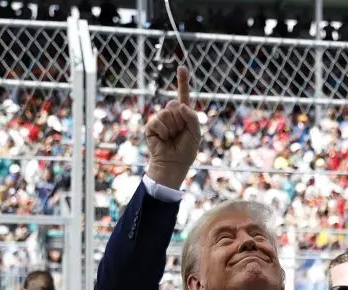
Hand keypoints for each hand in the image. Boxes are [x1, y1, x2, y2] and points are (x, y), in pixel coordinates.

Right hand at [144, 65, 200, 188]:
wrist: (174, 164)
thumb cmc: (186, 150)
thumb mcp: (196, 133)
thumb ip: (192, 117)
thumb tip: (178, 104)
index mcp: (183, 115)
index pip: (183, 95)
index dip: (183, 82)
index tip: (182, 67)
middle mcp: (171, 114)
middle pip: (176, 105)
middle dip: (181, 120)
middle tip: (179, 134)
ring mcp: (160, 119)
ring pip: (168, 113)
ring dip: (173, 128)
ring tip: (171, 138)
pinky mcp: (151, 126)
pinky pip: (158, 121)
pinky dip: (164, 132)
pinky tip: (163, 139)